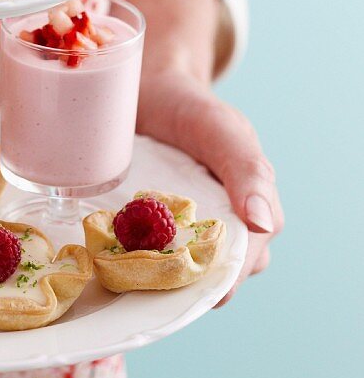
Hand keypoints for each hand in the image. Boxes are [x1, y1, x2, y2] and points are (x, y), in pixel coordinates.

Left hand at [136, 68, 283, 305]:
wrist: (147, 92)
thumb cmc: (190, 107)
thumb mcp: (219, 128)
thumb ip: (246, 168)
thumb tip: (264, 223)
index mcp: (254, 208)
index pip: (242, 260)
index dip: (216, 279)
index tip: (181, 286)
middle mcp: (228, 225)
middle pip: (212, 274)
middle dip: (181, 280)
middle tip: (141, 278)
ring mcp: (191, 229)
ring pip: (182, 272)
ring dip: (157, 275)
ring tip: (124, 269)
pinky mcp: (158, 229)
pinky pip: (153, 256)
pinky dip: (136, 259)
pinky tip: (113, 259)